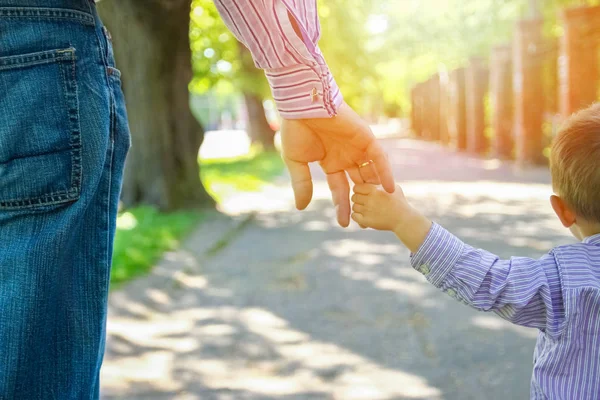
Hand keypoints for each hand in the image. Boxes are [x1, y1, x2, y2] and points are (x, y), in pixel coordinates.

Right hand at [281, 102, 394, 226]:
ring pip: (371, 173)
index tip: (344, 223)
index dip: (342, 206)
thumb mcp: (296, 162)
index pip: (339, 189)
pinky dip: (385, 172)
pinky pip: (379, 158)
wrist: (302, 105)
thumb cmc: (295, 130)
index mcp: (330, 163)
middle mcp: (346, 157)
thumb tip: (301, 207)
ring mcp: (356, 148)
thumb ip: (302, 184)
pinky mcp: (365, 138)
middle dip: (362, 202)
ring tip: (382, 208)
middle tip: (367, 222)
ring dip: (377, 190)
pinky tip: (390, 188)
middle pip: (358, 185)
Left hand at [351, 184, 431, 252]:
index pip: (356, 187)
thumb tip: (374, 178)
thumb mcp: (393, 188)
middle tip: (365, 202)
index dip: (359, 190)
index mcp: (375, 190)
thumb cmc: (400, 203)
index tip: (363, 194)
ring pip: (354, 207)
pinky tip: (364, 216)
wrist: (404, 219)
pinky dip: (357, 217)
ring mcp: (367, 210)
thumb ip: (383, 183)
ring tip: (366, 210)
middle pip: (354, 197)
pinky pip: (354, 216)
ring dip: (359, 209)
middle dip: (358, 199)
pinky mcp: (366, 221)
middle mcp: (370, 199)